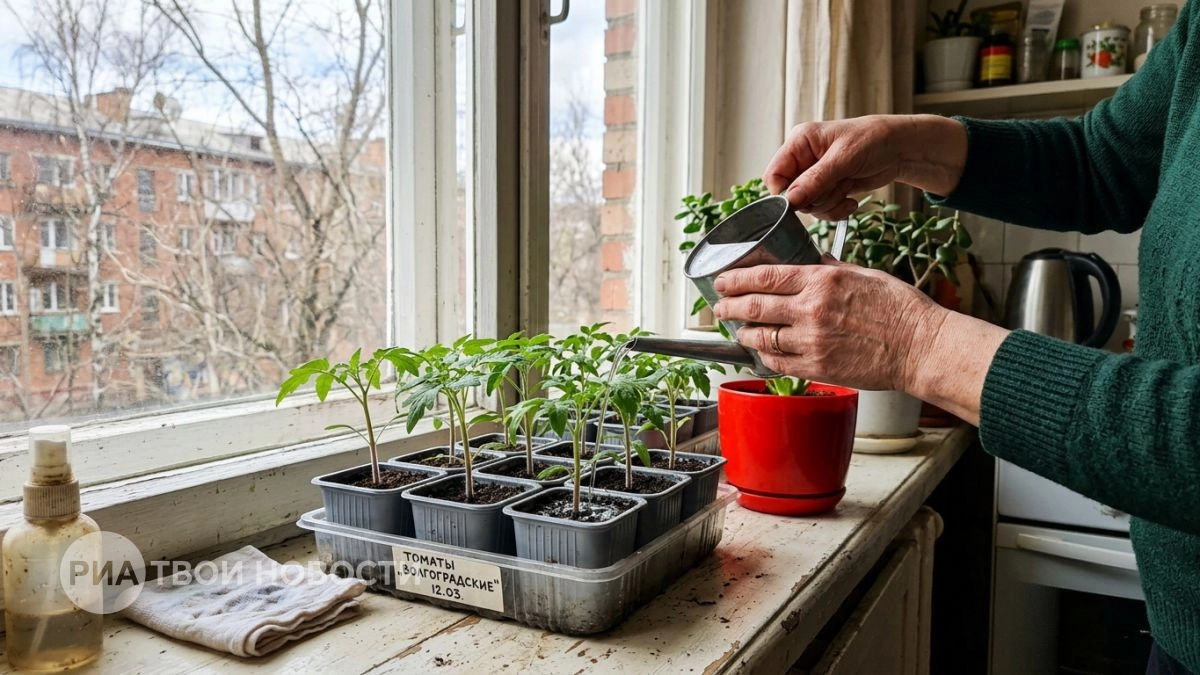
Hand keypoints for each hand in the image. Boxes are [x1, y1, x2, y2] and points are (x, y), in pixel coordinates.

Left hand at [710, 259, 943, 391]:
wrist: (919, 347)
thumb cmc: (899, 309)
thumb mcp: (862, 274)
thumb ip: (830, 269)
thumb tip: (812, 261)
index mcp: (821, 280)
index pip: (764, 276)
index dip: (735, 279)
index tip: (722, 281)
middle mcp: (811, 309)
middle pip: (754, 306)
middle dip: (729, 306)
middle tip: (719, 306)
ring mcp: (811, 340)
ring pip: (760, 337)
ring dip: (743, 333)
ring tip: (737, 329)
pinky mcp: (817, 367)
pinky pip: (777, 363)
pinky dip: (764, 357)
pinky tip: (761, 352)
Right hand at [763, 114, 967, 219]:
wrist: (899, 149)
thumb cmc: (873, 140)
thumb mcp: (844, 158)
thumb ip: (815, 179)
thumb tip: (790, 199)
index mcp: (799, 142)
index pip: (774, 174)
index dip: (785, 192)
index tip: (803, 199)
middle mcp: (803, 159)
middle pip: (791, 194)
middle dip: (815, 198)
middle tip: (838, 186)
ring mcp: (814, 176)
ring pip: (807, 205)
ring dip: (829, 204)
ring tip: (848, 189)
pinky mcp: (827, 189)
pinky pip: (821, 210)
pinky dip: (836, 210)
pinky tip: (851, 200)